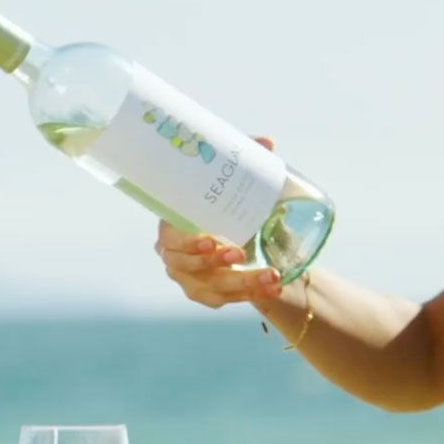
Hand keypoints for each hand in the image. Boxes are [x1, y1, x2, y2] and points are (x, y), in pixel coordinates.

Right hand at [156, 136, 281, 306]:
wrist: (238, 237)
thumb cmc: (226, 207)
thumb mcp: (234, 185)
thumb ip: (246, 164)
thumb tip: (267, 143)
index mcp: (173, 226)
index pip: (170, 238)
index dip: (186, 243)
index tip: (210, 240)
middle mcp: (174, 255)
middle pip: (186, 265)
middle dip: (215, 263)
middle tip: (242, 254)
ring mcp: (187, 278)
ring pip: (210, 287)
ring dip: (242, 283)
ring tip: (271, 276)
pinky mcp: (205, 294)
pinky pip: (224, 299)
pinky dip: (250, 296)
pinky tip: (272, 290)